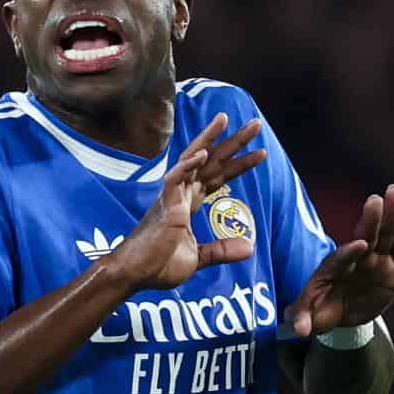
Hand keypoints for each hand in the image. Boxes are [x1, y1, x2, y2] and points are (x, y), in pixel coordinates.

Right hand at [105, 113, 262, 292]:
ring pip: (192, 160)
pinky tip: (202, 153)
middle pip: (210, 162)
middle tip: (255, 124)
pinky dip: (188, 165)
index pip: (217, 178)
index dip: (238, 165)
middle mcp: (180, 194)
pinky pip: (175, 180)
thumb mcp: (197, 258)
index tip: (261, 153)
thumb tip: (250, 247)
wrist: (133, 275)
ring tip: (226, 118)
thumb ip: (221, 250)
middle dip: (233, 142)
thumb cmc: (157, 266)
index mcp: (187, 204)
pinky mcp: (163, 207)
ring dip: (210, 139)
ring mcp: (171, 197)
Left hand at [284, 184, 393, 335]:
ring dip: (390, 214)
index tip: (360, 246)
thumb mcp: (311, 317)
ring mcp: (375, 260)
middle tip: (374, 200)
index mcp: (333, 269)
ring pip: (384, 235)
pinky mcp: (393, 266)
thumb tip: (297, 330)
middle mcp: (355, 260)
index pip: (341, 259)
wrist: (343, 313)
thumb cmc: (324, 310)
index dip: (349, 253)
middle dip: (369, 220)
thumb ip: (302, 319)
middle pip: (363, 237)